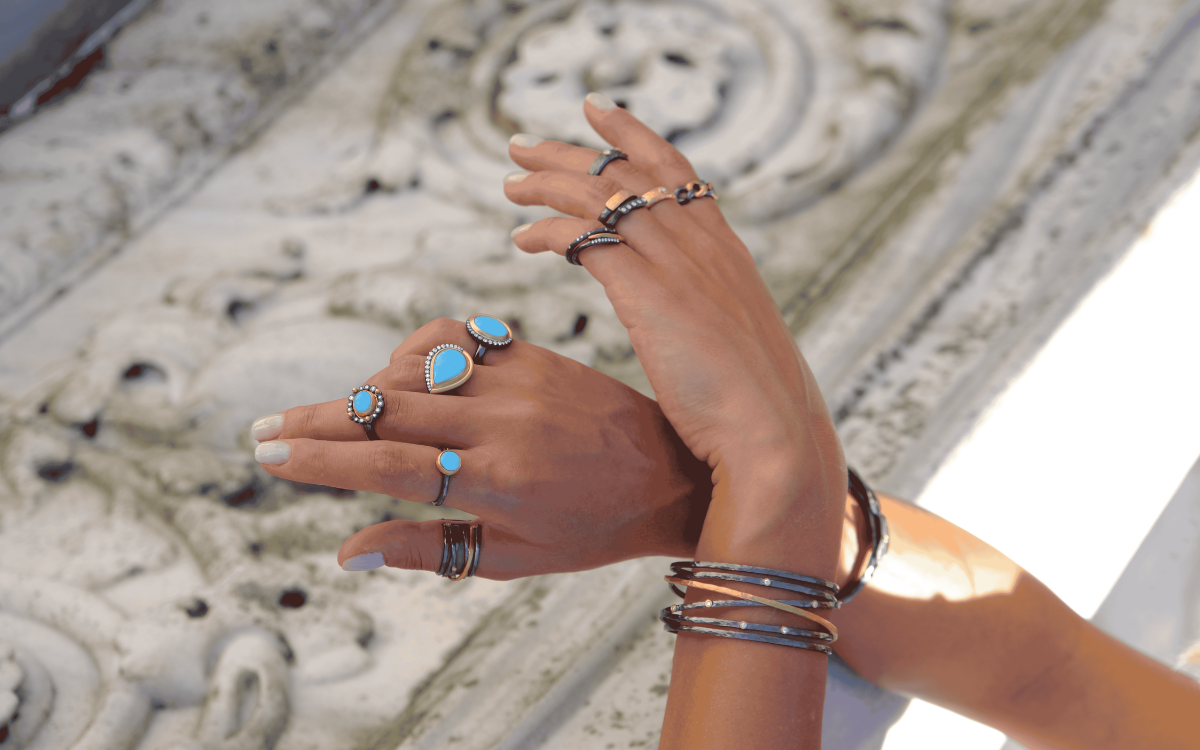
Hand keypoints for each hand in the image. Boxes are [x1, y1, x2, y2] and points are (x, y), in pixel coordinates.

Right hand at [250, 318, 709, 578]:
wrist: (671, 471)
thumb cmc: (593, 527)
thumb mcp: (513, 558)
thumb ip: (427, 549)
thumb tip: (344, 554)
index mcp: (497, 484)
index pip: (386, 468)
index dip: (322, 462)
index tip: (270, 457)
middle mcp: (500, 424)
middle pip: (385, 413)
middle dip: (316, 421)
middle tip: (263, 428)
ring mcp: (514, 380)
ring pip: (412, 370)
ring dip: (362, 389)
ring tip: (336, 416)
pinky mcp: (528, 352)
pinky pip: (453, 337)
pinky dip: (414, 351)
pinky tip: (401, 372)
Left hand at [505, 96, 844, 565]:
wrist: (771, 430)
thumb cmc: (754, 404)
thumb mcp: (735, 341)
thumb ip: (708, 315)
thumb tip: (689, 322)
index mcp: (723, 248)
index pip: (674, 168)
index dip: (632, 134)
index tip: (596, 111)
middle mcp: (700, 242)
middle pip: (624, 172)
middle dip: (568, 153)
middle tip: (522, 146)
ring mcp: (675, 262)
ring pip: (598, 196)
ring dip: (548, 184)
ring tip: (510, 184)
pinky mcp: (647, 290)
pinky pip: (585, 238)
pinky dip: (549, 231)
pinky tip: (523, 240)